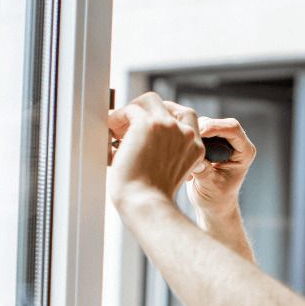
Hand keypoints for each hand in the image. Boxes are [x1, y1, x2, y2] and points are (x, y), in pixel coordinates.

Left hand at [106, 92, 204, 211]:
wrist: (145, 204)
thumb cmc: (151, 197)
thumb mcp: (170, 172)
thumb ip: (166, 154)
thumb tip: (139, 140)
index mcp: (195, 147)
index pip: (186, 117)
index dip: (165, 115)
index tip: (149, 123)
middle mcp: (185, 134)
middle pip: (166, 105)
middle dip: (145, 110)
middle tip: (128, 124)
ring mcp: (168, 127)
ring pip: (148, 101)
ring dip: (130, 111)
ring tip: (116, 127)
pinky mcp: (148, 124)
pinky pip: (130, 110)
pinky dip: (117, 117)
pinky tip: (110, 131)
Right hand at [187, 116, 256, 213]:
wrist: (212, 204)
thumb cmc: (216, 199)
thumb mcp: (210, 188)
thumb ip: (204, 172)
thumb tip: (196, 159)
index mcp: (244, 153)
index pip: (233, 130)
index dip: (215, 128)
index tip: (197, 134)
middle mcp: (236, 143)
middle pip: (218, 123)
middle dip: (200, 128)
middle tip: (185, 140)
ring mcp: (222, 140)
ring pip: (205, 123)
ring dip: (192, 133)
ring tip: (183, 152)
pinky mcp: (209, 140)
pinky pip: (196, 130)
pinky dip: (188, 137)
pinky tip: (182, 153)